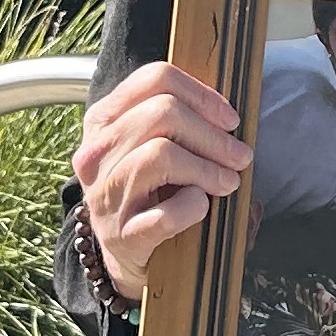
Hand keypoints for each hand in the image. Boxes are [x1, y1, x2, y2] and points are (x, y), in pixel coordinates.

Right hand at [69, 60, 249, 301]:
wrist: (126, 256)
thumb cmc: (150, 192)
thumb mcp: (151, 146)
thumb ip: (178, 120)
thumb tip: (228, 116)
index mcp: (103, 120)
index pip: (154, 78)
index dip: (202, 94)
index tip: (230, 120)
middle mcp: (96, 153)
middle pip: (163, 113)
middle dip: (213, 135)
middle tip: (239, 157)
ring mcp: (105, 195)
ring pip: (161, 154)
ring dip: (208, 169)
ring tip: (227, 182)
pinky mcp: (122, 236)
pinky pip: (167, 213)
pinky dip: (194, 207)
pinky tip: (201, 207)